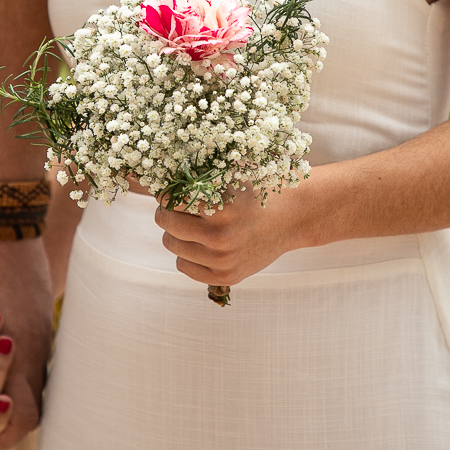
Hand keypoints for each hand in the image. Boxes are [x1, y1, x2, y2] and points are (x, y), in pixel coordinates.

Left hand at [154, 184, 318, 286]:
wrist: (292, 217)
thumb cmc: (259, 190)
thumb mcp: (232, 176)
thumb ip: (200, 176)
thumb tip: (157, 174)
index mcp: (222, 208)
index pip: (172, 200)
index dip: (166, 193)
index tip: (168, 190)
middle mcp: (221, 237)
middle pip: (167, 223)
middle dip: (166, 211)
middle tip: (174, 206)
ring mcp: (223, 260)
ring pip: (171, 245)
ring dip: (175, 232)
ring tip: (190, 224)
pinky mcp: (226, 276)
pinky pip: (183, 266)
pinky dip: (185, 254)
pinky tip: (198, 243)